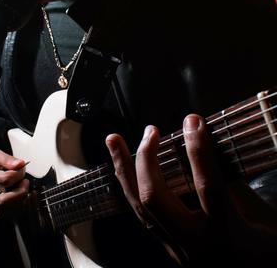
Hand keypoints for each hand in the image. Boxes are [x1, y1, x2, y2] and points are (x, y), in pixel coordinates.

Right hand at [0, 148, 28, 214]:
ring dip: (19, 199)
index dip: (18, 173)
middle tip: (25, 182)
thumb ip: (6, 159)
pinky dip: (15, 205)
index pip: (5, 179)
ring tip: (22, 187)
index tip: (21, 167)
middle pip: (4, 200)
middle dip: (20, 192)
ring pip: (5, 208)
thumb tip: (20, 164)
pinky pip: (5, 211)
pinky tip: (19, 194)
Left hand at [106, 114, 276, 266]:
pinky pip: (141, 215)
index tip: (192, 121)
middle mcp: (194, 244)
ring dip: (123, 169)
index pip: (207, 184)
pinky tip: (124, 170)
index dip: (198, 148)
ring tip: (113, 140)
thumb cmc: (268, 259)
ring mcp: (176, 250)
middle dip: (145, 158)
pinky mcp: (169, 251)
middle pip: (154, 196)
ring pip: (138, 207)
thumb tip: (213, 156)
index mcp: (227, 236)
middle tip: (149, 130)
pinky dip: (130, 188)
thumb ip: (239, 191)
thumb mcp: (265, 223)